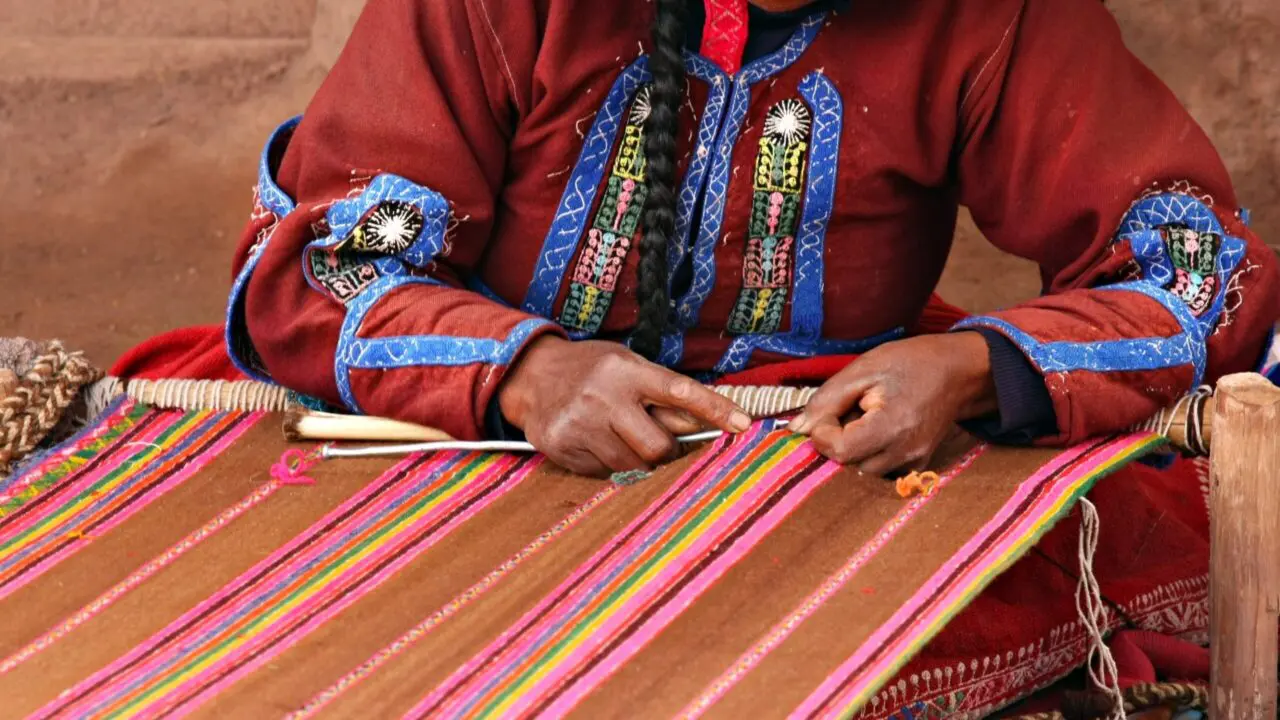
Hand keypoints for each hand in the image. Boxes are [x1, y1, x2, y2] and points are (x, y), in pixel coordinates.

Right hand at [498, 336, 751, 476]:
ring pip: (632, 467)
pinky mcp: (563, 447)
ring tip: (623, 439)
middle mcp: (603, 395)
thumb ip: (661, 392)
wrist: (531, 375)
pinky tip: (597, 443)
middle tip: (662, 445)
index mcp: (625, 369)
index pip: (679, 390)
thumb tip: (708, 423)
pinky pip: (604, 474)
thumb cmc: (591, 370)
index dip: (714, 409)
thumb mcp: (626, 364)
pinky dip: (610, 465)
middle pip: (658, 447)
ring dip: (638, 461)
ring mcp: (581, 424)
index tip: (742, 424)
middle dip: (668, 453)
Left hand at [789, 333, 996, 475]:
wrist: (957, 371)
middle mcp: (905, 453)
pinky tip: (876, 433)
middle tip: (848, 412)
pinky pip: (881, 472)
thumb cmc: (909, 363)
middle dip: (836, 442)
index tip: (830, 411)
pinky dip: (869, 456)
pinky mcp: (918, 467)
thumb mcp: (863, 369)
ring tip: (863, 421)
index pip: (838, 451)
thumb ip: (826, 400)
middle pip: (848, 466)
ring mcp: (915, 463)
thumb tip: (798, 429)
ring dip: (852, 451)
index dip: (823, 432)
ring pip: (862, 473)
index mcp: (892, 426)